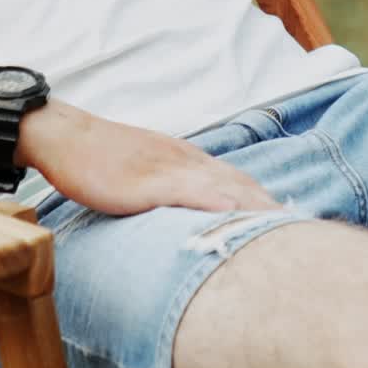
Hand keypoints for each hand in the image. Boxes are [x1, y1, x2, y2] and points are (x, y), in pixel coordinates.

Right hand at [19, 102, 279, 216]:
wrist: (65, 136)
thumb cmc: (99, 156)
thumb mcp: (141, 168)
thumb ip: (168, 185)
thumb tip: (187, 209)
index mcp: (184, 159)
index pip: (235, 179)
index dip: (262, 199)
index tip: (289, 218)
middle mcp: (184, 160)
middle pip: (238, 183)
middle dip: (269, 207)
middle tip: (302, 231)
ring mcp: (167, 169)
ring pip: (220, 187)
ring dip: (252, 207)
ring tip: (282, 228)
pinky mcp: (146, 183)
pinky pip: (186, 192)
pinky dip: (213, 202)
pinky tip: (231, 213)